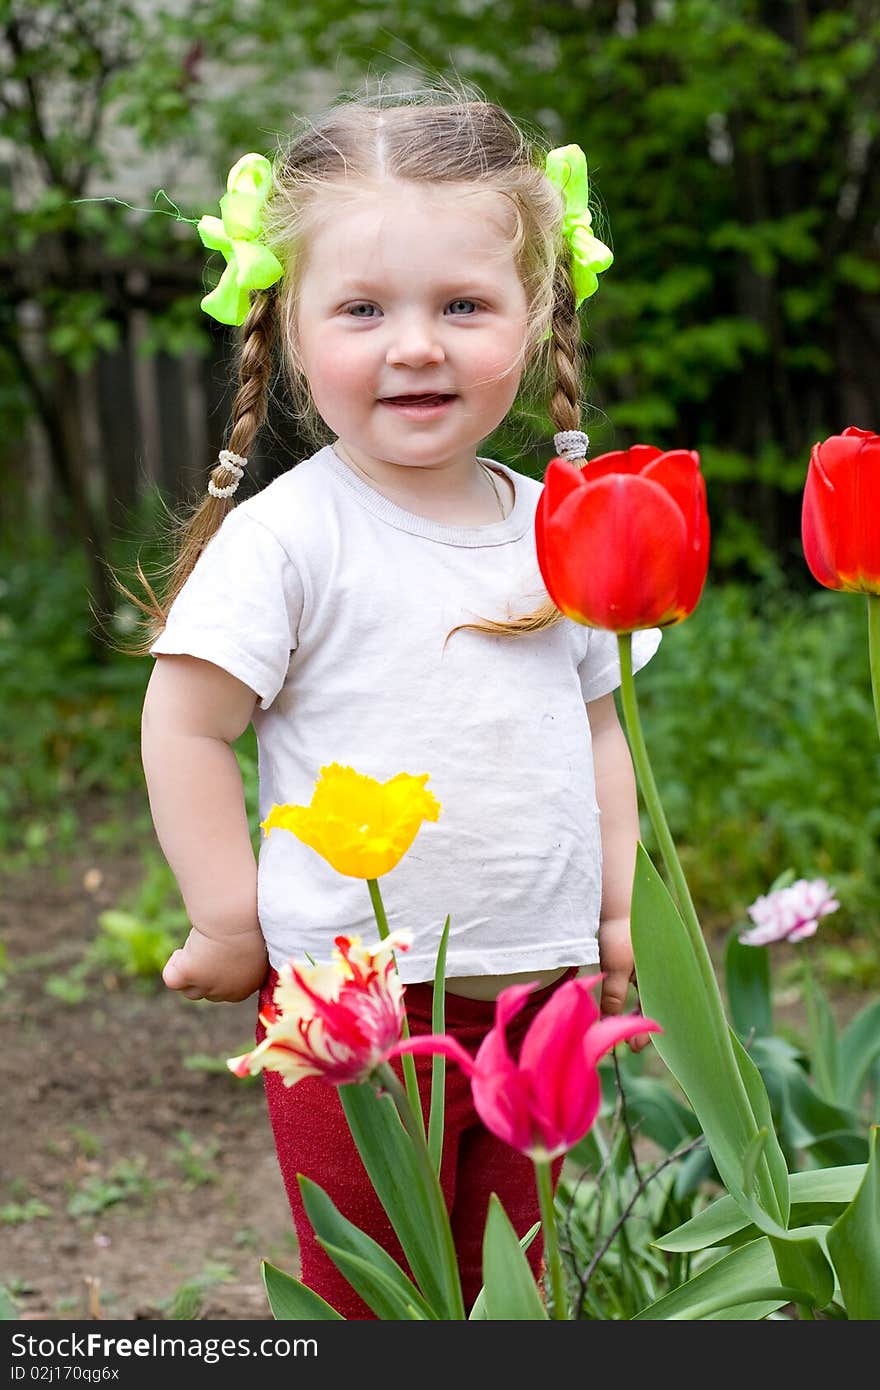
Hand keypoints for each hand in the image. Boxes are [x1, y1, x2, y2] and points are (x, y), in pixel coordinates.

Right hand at [162, 925, 267, 1002]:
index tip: (220, 952)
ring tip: (192, 950)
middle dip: (206, 973)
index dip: (222, 971)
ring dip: (188, 974)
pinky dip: (173, 967)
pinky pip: (172, 980)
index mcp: (250, 983)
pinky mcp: (189, 975)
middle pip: (209, 992)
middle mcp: (228, 992)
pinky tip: (181, 953)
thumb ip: (251, 949)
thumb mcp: (257, 938)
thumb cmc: (254, 919)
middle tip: (206, 949)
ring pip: (190, 992)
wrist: (240, 917)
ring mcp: (207, 986)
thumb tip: (241, 945)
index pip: (230, 988)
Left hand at [597, 915, 652, 1053]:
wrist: (620, 901)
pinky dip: (636, 995)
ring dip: (639, 1011)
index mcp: (661, 975)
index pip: (656, 1010)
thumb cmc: (619, 932)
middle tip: (632, 1044)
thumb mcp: (615, 966)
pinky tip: (624, 1004)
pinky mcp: (647, 958)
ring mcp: (656, 964)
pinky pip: (645, 983)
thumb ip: (614, 995)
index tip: (635, 1046)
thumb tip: (609, 1022)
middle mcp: (663, 971)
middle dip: (644, 1023)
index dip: (646, 1029)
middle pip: (656, 1004)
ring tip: (626, 1026)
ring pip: (650, 995)